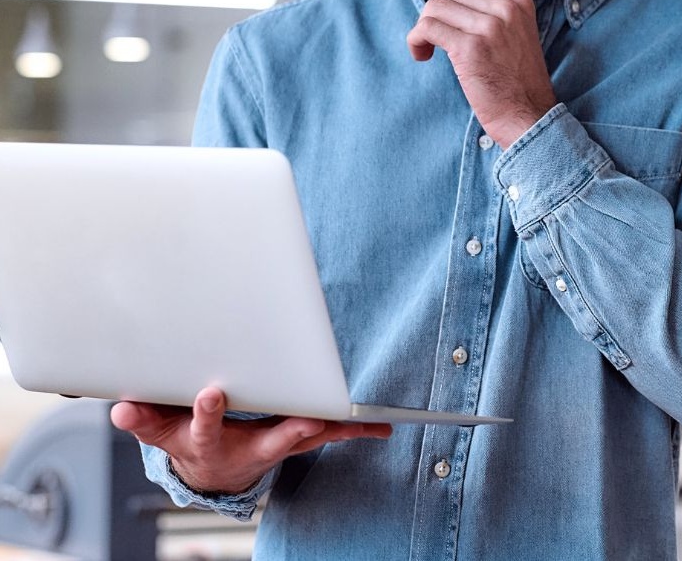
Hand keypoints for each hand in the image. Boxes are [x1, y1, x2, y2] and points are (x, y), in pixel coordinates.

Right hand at [110, 386, 391, 494]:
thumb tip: (121, 409)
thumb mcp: (161, 432)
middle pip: (271, 437)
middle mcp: (249, 446)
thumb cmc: (190, 442)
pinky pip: (326, 433)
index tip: (209, 391)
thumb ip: (144, 419)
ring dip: (334, 427)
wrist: (215, 469)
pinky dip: (351, 428)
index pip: (204, 426)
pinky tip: (380, 426)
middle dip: (289, 427)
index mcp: (210, 442)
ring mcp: (276, 444)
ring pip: (309, 434)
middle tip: (307, 419)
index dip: (206, 411)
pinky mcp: (296, 438)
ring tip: (364, 420)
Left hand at [408, 0, 555, 148]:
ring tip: (428, 50)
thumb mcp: (514, 33)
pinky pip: (427, 28)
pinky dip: (416, 40)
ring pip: (434, 7)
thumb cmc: (515, 81)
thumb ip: (488, 9)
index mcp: (518, 0)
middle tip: (431, 38)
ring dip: (421, 29)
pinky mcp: (470, 48)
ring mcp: (489, 26)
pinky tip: (422, 55)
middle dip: (431, 12)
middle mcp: (506, 8)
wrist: (528, 116)